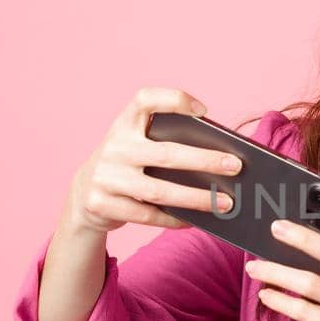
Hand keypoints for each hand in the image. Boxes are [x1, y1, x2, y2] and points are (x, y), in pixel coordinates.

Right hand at [64, 86, 243, 234]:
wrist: (83, 193)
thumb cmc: (127, 165)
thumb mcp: (136, 145)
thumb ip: (164, 144)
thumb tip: (218, 162)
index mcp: (124, 124)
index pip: (145, 100)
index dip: (174, 100)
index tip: (203, 111)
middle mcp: (113, 146)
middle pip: (166, 154)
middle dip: (205, 160)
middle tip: (236, 166)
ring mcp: (105, 177)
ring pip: (159, 190)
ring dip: (197, 198)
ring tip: (225, 203)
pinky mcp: (101, 204)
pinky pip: (147, 215)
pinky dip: (174, 219)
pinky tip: (196, 220)